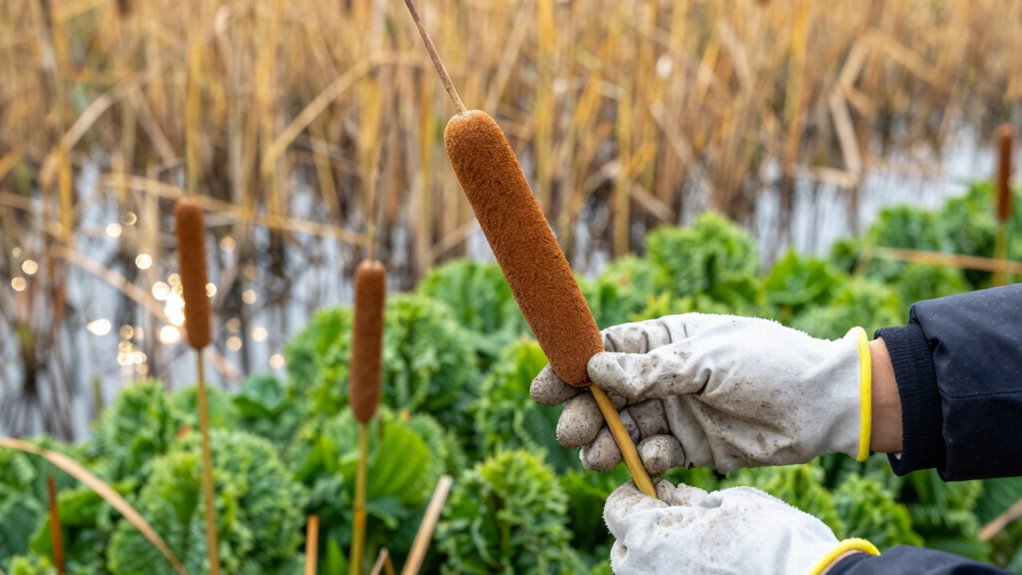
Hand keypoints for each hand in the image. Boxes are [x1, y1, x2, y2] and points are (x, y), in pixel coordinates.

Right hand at [530, 314, 870, 473]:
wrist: (822, 404)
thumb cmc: (768, 364)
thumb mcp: (707, 360)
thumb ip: (652, 370)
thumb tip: (595, 368)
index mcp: (668, 341)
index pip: (608, 352)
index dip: (573, 369)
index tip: (545, 389)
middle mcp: (666, 377)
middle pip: (609, 396)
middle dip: (585, 414)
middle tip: (569, 432)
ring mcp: (679, 412)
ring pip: (628, 429)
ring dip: (608, 442)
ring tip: (594, 456)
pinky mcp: (694, 446)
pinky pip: (658, 455)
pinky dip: (648, 461)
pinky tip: (651, 461)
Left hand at [604, 480, 876, 574]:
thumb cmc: (773, 539)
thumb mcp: (730, 502)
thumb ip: (691, 499)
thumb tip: (671, 496)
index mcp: (649, 536)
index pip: (615, 508)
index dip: (634, 494)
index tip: (657, 491)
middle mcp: (644, 572)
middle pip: (624, 547)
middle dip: (642, 530)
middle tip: (679, 519)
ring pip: (642, 573)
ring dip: (657, 557)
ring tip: (697, 546)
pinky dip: (675, 573)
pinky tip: (708, 568)